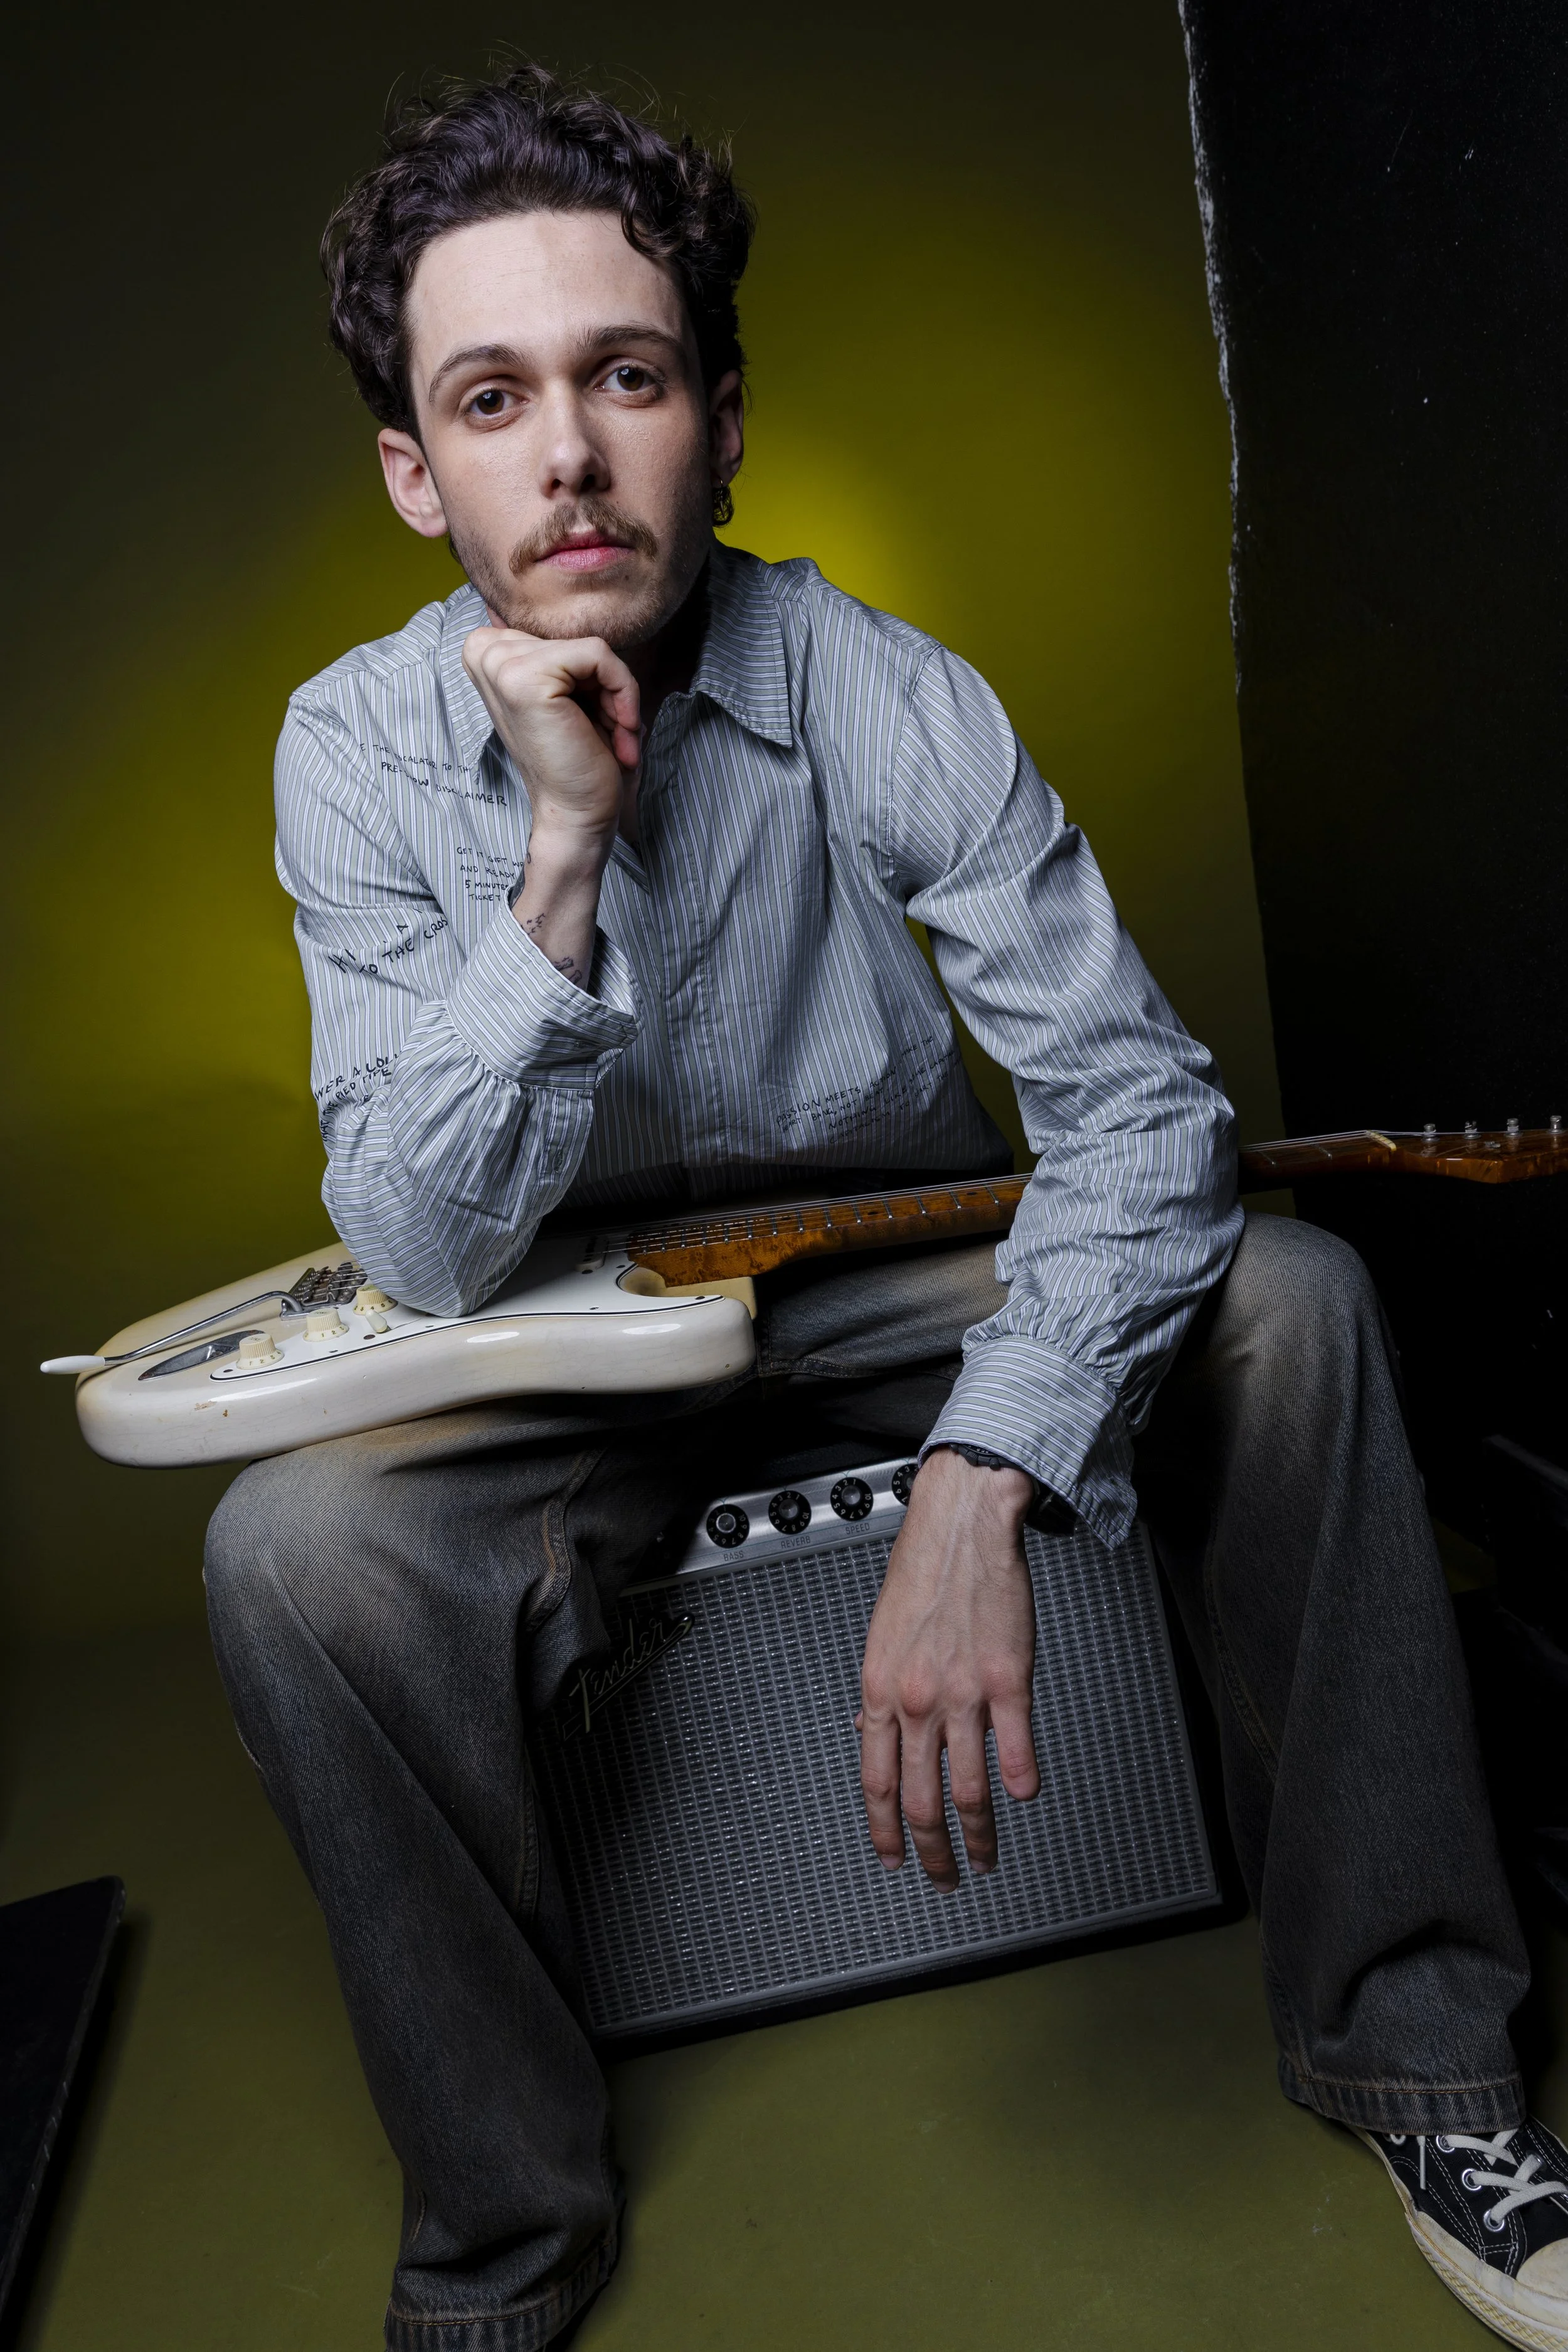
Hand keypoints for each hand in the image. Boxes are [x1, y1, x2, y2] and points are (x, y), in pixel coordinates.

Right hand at [463, 626, 640, 854]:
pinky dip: (623, 694)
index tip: (592, 718)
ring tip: (611, 736)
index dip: (590, 676)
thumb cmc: (579, 760)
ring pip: (594, 649)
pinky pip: (600, 655)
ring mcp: (501, 665)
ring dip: (617, 696)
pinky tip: (618, 735)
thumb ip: (562, 654)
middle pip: (577, 640)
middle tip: (603, 732)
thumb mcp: (569, 693)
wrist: (577, 815)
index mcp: (486, 654)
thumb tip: (574, 598)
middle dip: (605, 687)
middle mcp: (485, 653)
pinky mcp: (525, 677)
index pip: (562, 633)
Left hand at [858, 1450, 1040, 1889]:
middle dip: (930, 1852)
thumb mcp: (882, 1639)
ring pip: (967, 1788)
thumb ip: (883, 1694)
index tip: (893, 1860)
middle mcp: (917, 1699)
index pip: (876, 1782)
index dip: (884, 1831)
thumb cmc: (923, 1573)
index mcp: (880, 1690)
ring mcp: (963, 1693)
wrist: (962, 1526)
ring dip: (979, 1835)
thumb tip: (875, 1736)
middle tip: (943, 1879)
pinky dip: (1021, 1781)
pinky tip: (1023, 1799)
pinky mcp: (1009, 1679)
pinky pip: (1016, 1747)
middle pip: (920, 1800)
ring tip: (987, 1857)